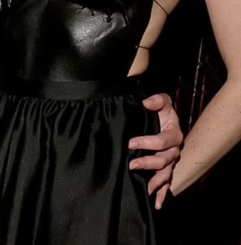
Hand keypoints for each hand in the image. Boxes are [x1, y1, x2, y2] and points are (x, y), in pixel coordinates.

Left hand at [128, 93, 182, 208]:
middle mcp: (175, 149)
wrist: (165, 118)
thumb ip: (156, 100)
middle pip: (164, 160)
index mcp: (174, 134)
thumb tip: (146, 103)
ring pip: (165, 173)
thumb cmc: (162, 111)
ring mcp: (171, 161)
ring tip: (145, 187)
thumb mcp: (162, 101)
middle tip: (131, 164)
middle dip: (148, 163)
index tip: (130, 143)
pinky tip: (156, 204)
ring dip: (156, 181)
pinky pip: (167, 183)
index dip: (147, 143)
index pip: (162, 141)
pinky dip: (163, 194)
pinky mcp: (167, 168)